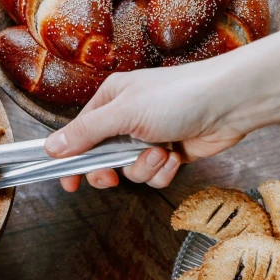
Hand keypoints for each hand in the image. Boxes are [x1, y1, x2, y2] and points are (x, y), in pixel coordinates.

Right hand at [45, 61, 250, 190]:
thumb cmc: (178, 97)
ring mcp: (151, 138)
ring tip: (161, 151)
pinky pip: (157, 175)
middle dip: (109, 171)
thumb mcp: (124, 113)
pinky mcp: (172, 154)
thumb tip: (52, 147)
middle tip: (112, 178)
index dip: (72, 159)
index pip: (80, 134)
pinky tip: (176, 155)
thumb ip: (87, 133)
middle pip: (104, 159)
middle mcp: (128, 119)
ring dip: (145, 167)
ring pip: (132, 170)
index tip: (68, 182)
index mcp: (111, 101)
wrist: (227, 105)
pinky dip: (165, 170)